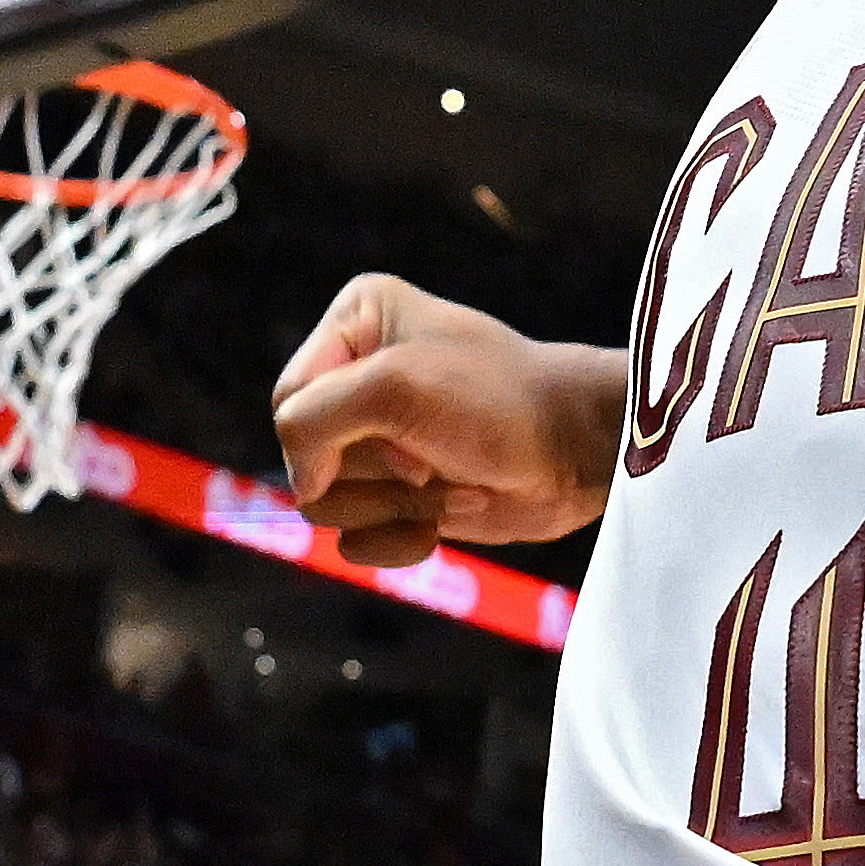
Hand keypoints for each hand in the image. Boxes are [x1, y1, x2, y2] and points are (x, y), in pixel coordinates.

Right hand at [272, 275, 624, 565]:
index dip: (337, 434)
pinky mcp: (395, 495)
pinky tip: (450, 513)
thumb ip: (311, 420)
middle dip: (377, 473)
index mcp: (354, 322)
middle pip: (305, 460)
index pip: (288, 403)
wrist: (576, 454)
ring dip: (396, 507)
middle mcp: (357, 376)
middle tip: (435, 455)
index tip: (407, 426)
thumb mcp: (394, 385)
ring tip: (453, 478)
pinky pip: (355, 542)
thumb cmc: (498, 402)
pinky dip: (402, 539)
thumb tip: (303, 485)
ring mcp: (376, 439)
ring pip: (328, 506)